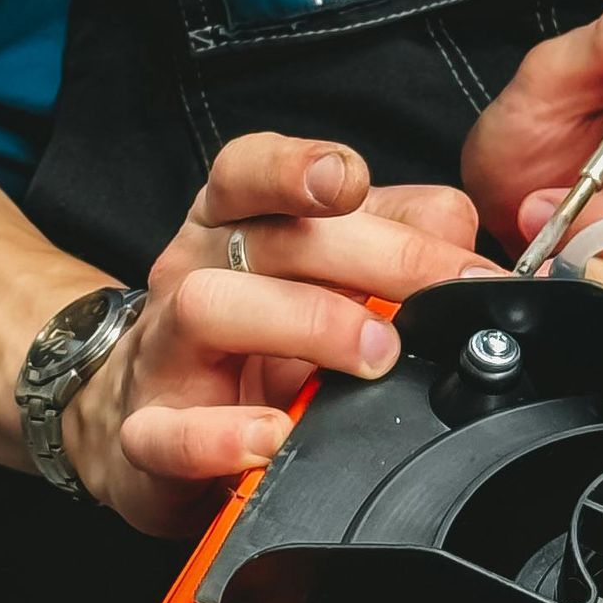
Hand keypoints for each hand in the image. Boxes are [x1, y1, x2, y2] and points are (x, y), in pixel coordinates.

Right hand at [63, 132, 496, 533]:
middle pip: (270, 239)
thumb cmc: (249, 339)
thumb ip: (393, 236)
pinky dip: (223, 436)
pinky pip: (168, 432)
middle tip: (438, 296)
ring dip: (308, 325)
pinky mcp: (146, 436)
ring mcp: (164, 351)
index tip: (352, 179)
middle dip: (372, 257)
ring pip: (211, 307)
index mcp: (231, 223)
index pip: (249, 170)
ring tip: (375, 358)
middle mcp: (192, 271)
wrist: (146, 425)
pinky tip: (274, 436)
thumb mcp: (321, 274)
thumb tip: (456, 230)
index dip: (296, 166)